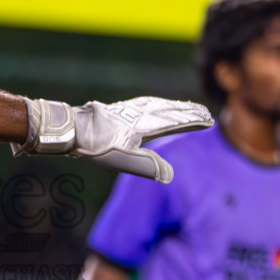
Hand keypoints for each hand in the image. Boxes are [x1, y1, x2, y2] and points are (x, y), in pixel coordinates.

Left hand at [14, 96, 213, 182]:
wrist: (70, 128)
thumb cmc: (95, 145)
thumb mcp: (123, 159)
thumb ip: (147, 166)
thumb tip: (170, 176)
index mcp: (143, 125)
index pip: (174, 121)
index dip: (192, 121)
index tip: (209, 119)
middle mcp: (137, 113)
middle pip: (168, 110)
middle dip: (187, 111)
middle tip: (205, 110)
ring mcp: (126, 109)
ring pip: (155, 104)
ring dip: (172, 105)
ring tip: (184, 106)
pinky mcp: (116, 110)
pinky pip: (142, 103)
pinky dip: (154, 103)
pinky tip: (150, 106)